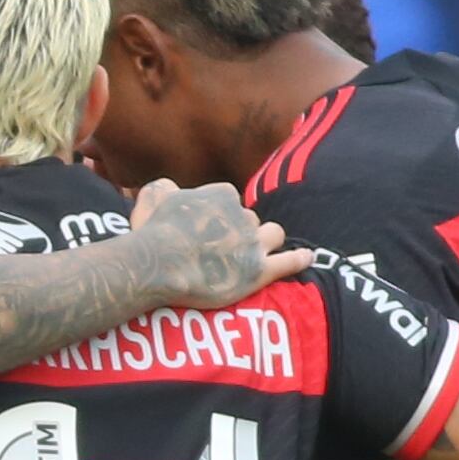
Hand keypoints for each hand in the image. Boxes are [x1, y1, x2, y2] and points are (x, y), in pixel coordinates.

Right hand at [123, 179, 291, 307]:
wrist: (158, 265)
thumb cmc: (151, 233)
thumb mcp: (153, 197)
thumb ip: (166, 188)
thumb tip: (172, 188)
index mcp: (221, 195)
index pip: (228, 199)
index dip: (218, 215)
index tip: (206, 228)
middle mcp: (242, 215)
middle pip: (249, 218)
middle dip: (240, 230)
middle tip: (223, 247)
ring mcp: (252, 244)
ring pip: (273, 234)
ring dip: (267, 240)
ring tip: (260, 250)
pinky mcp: (258, 271)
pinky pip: (289, 262)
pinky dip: (299, 259)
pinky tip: (307, 258)